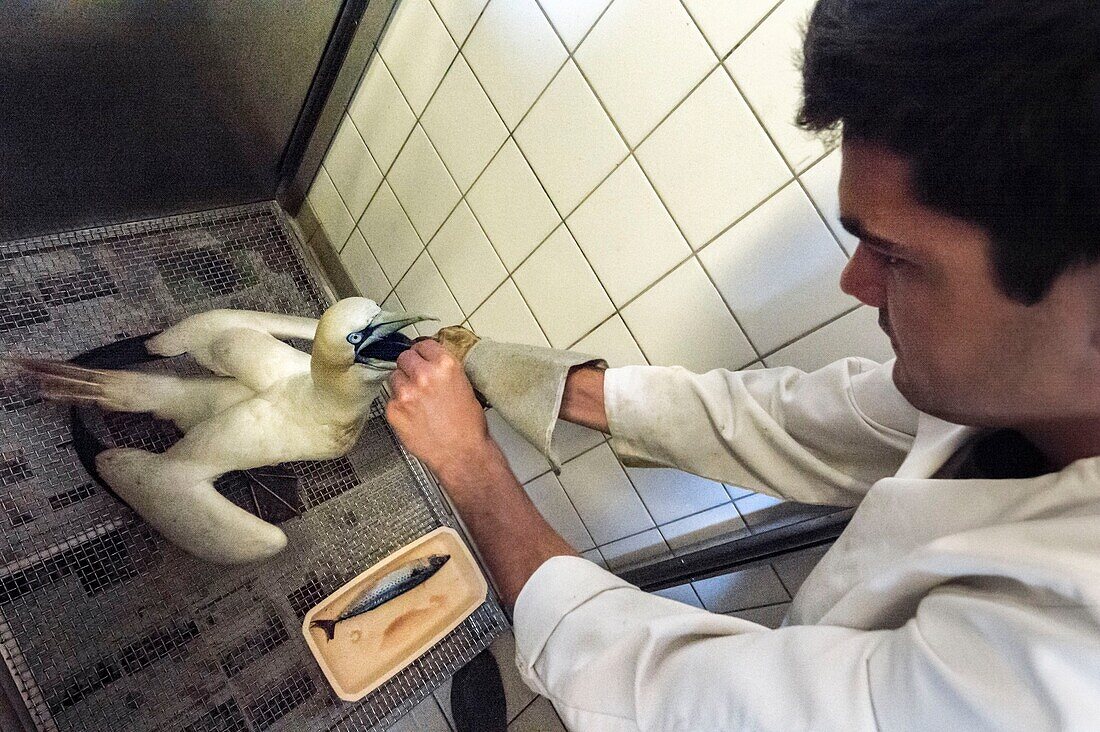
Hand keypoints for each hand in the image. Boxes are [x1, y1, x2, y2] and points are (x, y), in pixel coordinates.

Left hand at [385, 339, 493, 483]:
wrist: (462, 454)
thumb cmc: (468, 426)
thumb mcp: (465, 386)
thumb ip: (444, 370)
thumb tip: (430, 361)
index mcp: (445, 366)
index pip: (423, 344)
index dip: (422, 352)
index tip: (421, 357)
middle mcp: (424, 376)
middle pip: (404, 358)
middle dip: (410, 367)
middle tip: (418, 380)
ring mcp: (406, 393)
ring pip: (394, 378)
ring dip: (402, 385)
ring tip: (417, 401)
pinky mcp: (394, 411)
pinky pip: (390, 400)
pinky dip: (399, 406)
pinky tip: (413, 415)